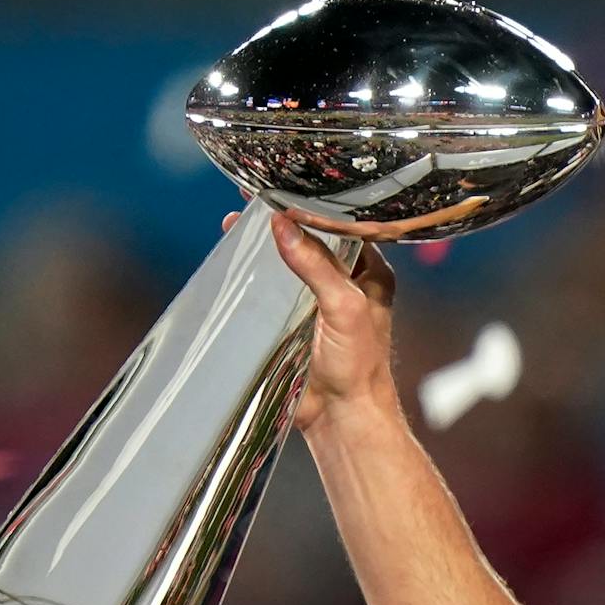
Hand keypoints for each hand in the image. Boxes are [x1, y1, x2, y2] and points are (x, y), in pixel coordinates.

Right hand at [223, 207, 399, 435]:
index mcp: (369, 272)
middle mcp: (344, 284)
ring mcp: (316, 304)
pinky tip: (235, 262)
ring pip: (286, 264)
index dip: (311, 206)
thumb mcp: (345, 306)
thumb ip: (316, 265)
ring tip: (236, 224)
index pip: (340, 227)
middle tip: (252, 198)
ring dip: (263, 246)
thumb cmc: (360, 366)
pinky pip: (271, 292)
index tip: (283, 186)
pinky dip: (253, 277)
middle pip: (309, 241)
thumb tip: (283, 225)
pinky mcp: (293, 324)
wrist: (343, 418)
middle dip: (280, 221)